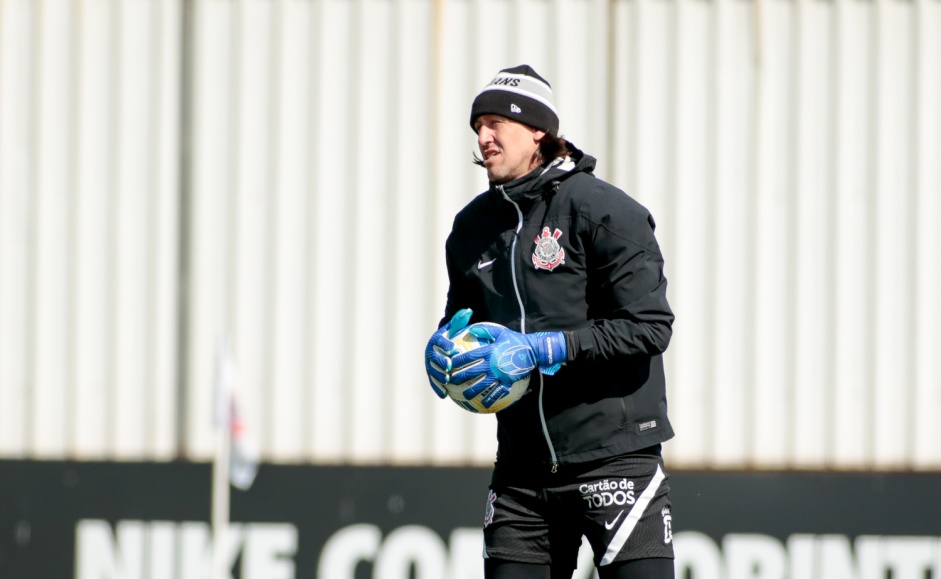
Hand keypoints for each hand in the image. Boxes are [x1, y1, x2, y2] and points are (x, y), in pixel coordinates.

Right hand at [424, 309, 472, 397]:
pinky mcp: (431, 376)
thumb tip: (468, 311)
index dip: (445, 345)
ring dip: (438, 376)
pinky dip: (438, 388)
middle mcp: (430, 353)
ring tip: (448, 380)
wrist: (447, 350)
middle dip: (440, 362)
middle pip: (433, 358)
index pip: (439, 341)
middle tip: (449, 366)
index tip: (453, 348)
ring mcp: (429, 365)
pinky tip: (445, 395)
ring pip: (432, 371)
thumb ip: (461, 321)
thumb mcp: (457, 329)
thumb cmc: (455, 338)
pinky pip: (433, 382)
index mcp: (436, 341)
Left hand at [450, 324, 566, 407]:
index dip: (458, 360)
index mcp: (489, 351)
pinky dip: (490, 398)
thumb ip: (485, 330)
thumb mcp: (501, 332)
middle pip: (472, 372)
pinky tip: (484, 404)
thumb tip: (471, 329)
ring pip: (482, 384)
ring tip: (464, 395)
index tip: (450, 364)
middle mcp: (492, 364)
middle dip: (460, 377)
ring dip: (472, 391)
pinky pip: (497, 392)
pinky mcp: (507, 381)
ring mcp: (499, 374)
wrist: (533, 350)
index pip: (469, 357)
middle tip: (451, 380)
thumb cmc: (516, 340)